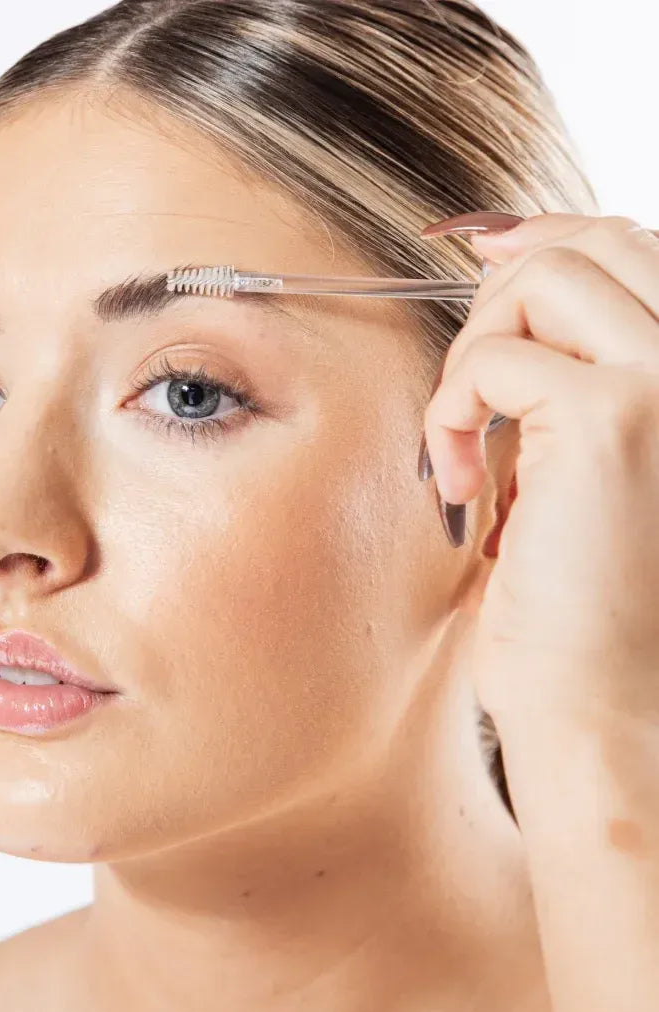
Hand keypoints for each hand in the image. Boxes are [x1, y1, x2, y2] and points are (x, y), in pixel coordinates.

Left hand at [418, 210, 658, 1011]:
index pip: (625, 247)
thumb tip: (506, 287)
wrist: (603, 707)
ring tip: (463, 444)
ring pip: (541, 280)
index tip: (469, 259)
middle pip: (585, 245)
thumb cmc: (578, 603)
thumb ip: (560, 380)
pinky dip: (449, 413)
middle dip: (497, 298)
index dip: (540, 240)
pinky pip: (494, 360)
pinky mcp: (614, 421)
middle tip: (466, 395)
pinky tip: (458, 483)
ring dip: (472, 354)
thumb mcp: (570, 468)